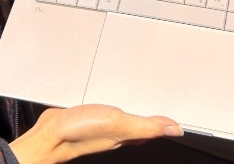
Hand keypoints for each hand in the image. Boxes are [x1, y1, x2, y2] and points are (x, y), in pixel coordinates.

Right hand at [9, 104, 182, 162]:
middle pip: (147, 124)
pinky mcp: (93, 116)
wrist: (49, 134)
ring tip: (154, 103)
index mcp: (131, 134)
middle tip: (172, 106)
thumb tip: (175, 129)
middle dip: (160, 116)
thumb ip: (147, 126)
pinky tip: (120, 100)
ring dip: (141, 109)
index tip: (185, 117)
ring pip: (131, 117)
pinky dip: (121, 104)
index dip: (171, 123)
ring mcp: (107, 124)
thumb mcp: (118, 125)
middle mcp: (121, 131)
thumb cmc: (79, 133)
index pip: (159, 128)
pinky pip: (113, 109)